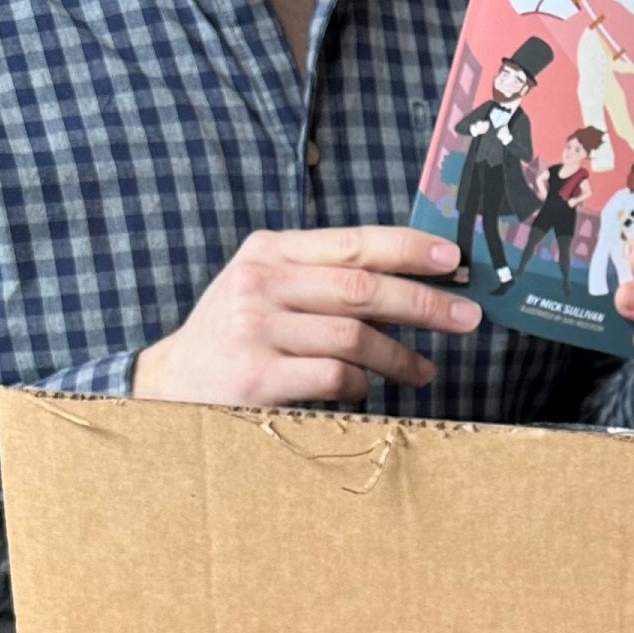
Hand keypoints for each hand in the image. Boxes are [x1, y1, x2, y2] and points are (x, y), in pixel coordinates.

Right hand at [133, 227, 479, 407]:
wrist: (168, 388)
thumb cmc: (235, 340)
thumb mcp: (267, 291)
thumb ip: (323, 281)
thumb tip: (410, 286)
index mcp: (268, 251)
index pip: (352, 243)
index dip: (408, 249)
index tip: (452, 258)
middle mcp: (259, 282)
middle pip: (363, 288)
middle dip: (424, 303)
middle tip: (465, 318)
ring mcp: (255, 330)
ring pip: (354, 336)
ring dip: (400, 356)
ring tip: (422, 371)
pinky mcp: (257, 378)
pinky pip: (334, 376)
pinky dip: (361, 384)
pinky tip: (366, 389)